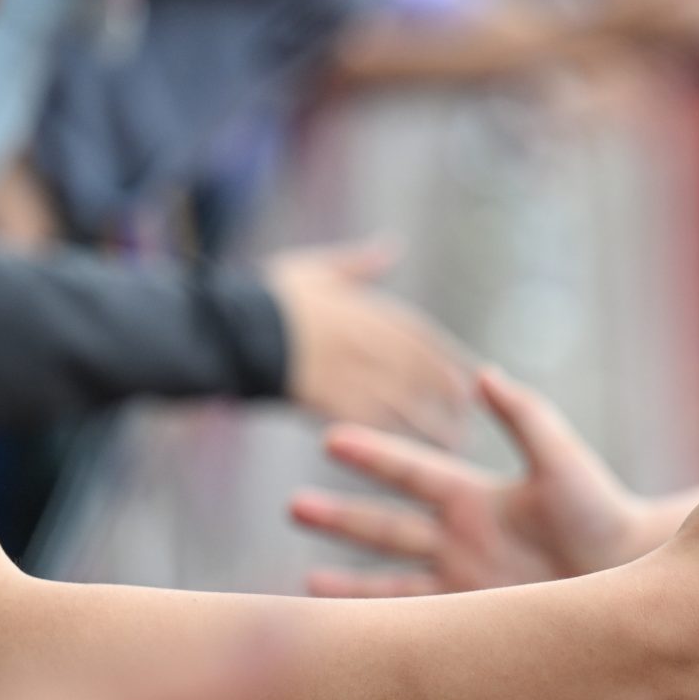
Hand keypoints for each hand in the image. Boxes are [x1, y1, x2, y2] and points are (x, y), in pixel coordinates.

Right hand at [266, 239, 474, 444]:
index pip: (421, 336)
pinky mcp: (329, 400)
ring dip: (432, 423)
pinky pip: (372, 421)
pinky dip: (396, 436)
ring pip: (404, 402)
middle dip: (448, 393)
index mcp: (366, 309)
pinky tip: (413, 453)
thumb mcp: (318, 269)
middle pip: (420, 373)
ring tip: (455, 442)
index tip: (471, 374)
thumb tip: (390, 246)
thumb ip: (360, 264)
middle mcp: (366, 341)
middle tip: (469, 413)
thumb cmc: (268, 297)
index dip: (449, 357)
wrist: (228, 329)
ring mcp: (349, 372)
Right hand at [292, 366, 656, 597]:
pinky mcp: (475, 620)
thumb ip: (524, 415)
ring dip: (347, 581)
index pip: (412, 471)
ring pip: (390, 580)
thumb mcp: (561, 459)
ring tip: (301, 584)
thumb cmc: (603, 511)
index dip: (374, 457)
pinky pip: (418, 622)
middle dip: (341, 517)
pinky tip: (349, 631)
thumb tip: (483, 374)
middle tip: (293, 506)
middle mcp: (462, 538)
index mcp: (478, 496)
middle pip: (387, 526)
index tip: (331, 438)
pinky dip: (383, 625)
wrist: (634, 570)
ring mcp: (464, 582)